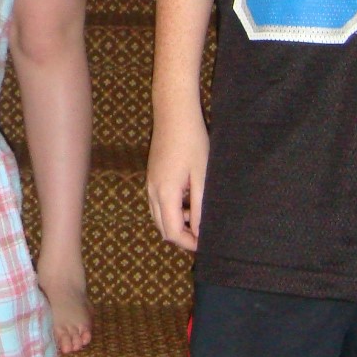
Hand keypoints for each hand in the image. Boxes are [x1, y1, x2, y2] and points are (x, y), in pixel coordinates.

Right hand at [146, 94, 208, 251]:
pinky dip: (172, 209)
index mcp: (165, 194)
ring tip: (199, 212)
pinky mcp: (152, 176)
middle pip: (163, 228)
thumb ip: (200, 206)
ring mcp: (149, 183)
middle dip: (182, 235)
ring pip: (159, 216)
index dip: (189, 243)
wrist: (174, 113)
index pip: (172, 233)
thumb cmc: (192, 141)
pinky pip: (158, 202)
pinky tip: (189, 197)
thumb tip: (200, 231)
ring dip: (177, 222)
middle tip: (204, 231)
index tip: (207, 242)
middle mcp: (152, 191)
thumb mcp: (202, 176)